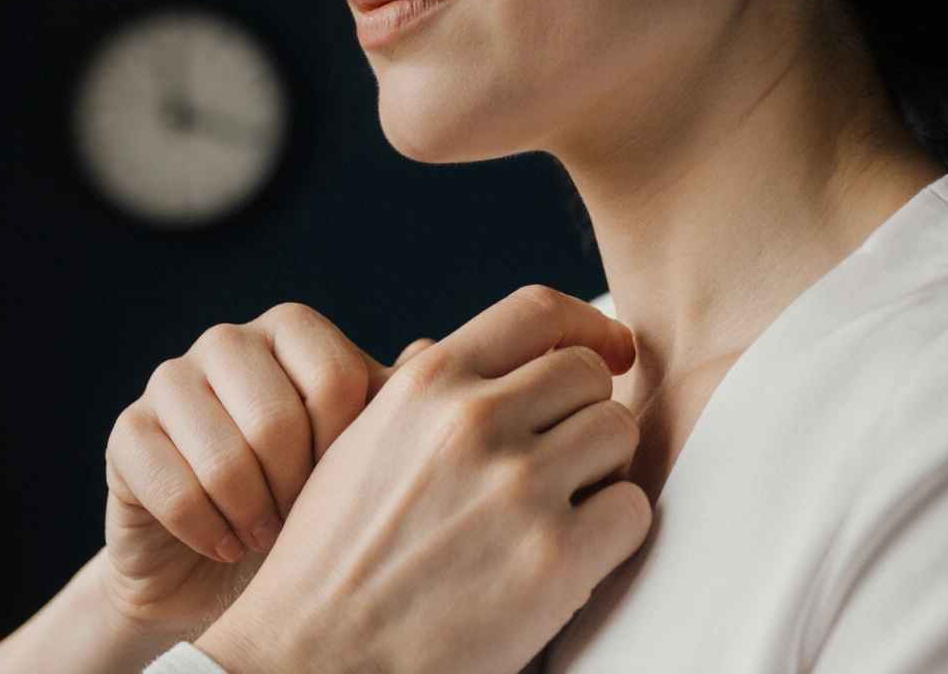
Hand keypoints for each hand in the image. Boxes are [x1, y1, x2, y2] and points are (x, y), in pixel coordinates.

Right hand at [100, 303, 436, 637]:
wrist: (222, 567)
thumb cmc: (308, 502)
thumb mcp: (362, 456)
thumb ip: (393, 406)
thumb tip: (429, 348)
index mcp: (292, 332)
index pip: (337, 380)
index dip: (347, 454)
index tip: (350, 489)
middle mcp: (227, 342)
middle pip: (277, 421)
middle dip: (297, 494)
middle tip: (302, 526)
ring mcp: (169, 381)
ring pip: (223, 457)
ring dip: (253, 518)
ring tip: (266, 539)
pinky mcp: (126, 432)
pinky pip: (173, 488)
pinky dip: (207, 532)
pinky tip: (223, 546)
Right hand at [195, 286, 648, 673]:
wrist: (316, 657)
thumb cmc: (332, 559)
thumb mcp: (356, 447)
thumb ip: (414, 394)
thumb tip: (448, 347)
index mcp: (423, 385)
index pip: (537, 310)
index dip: (587, 326)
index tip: (607, 350)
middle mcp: (472, 420)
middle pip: (588, 374)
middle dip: (584, 413)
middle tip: (564, 460)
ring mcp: (517, 486)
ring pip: (617, 433)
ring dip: (600, 470)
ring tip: (557, 510)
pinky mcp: (555, 557)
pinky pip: (631, 510)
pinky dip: (610, 533)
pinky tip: (565, 556)